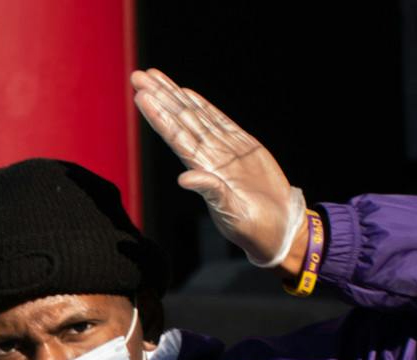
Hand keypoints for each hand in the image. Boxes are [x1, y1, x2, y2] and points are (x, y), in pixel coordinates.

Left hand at [132, 68, 305, 268]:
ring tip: (155, 77)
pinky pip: (219, 121)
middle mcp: (209, 156)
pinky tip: (187, 93)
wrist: (277, 228)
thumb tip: (185, 178)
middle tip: (138, 75)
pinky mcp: (244, 147)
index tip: (140, 96)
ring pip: (195, 115)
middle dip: (159, 96)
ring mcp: (226, 150)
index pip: (175, 136)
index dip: (158, 115)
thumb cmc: (251, 227)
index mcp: (202, 170)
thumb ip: (210, 191)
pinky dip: (203, 106)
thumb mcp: (229, 211)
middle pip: (180, 119)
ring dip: (174, 96)